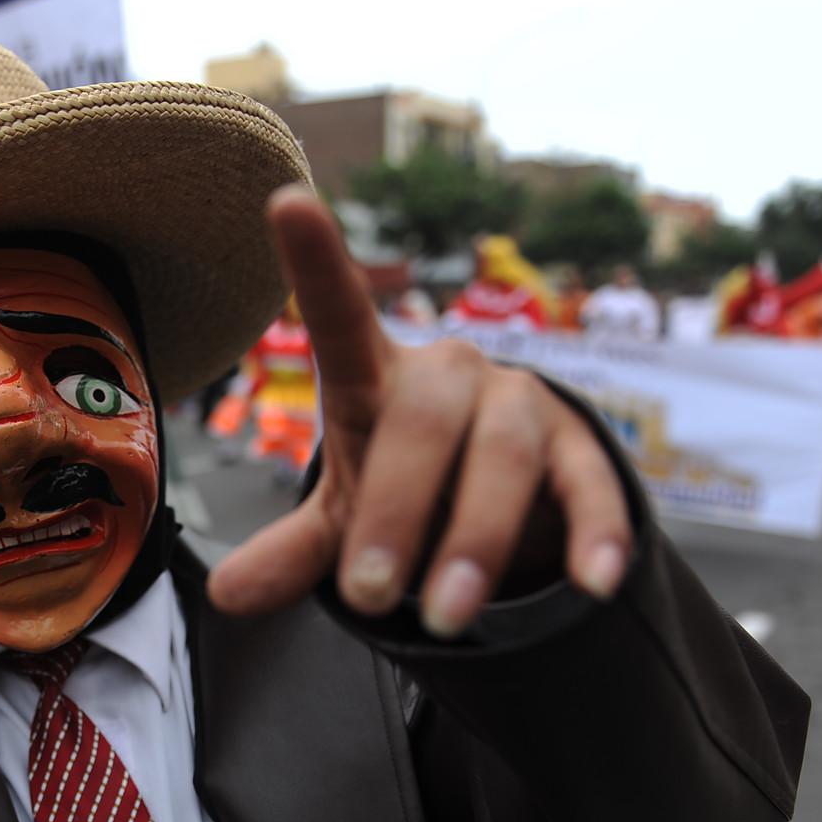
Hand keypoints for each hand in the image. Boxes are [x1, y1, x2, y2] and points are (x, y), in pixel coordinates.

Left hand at [208, 186, 633, 635]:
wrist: (501, 498)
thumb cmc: (405, 492)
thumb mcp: (344, 523)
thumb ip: (293, 555)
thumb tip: (227, 597)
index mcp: (374, 380)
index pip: (340, 317)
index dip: (316, 263)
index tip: (287, 201)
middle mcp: (449, 376)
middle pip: (422, 421)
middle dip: (395, 512)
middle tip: (368, 597)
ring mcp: (520, 405)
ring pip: (502, 454)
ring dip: (474, 540)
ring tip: (444, 621)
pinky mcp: (579, 448)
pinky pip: (590, 484)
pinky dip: (593, 533)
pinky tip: (593, 579)